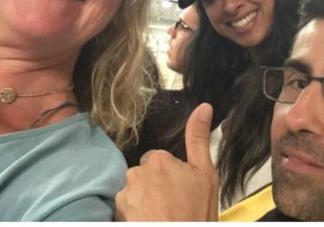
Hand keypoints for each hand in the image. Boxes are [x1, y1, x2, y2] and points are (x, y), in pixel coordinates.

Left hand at [115, 103, 218, 220]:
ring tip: (161, 214)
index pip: (158, 160)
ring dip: (143, 201)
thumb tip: (203, 107)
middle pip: (144, 175)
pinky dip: (135, 215)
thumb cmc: (196, 210)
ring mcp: (124, 196)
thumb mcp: (206, 174)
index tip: (180, 188)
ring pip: (134, 192)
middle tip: (172, 203)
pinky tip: (150, 220)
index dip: (170, 174)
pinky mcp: (117, 214)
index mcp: (157, 160)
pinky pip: (125, 209)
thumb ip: (199, 139)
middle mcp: (135, 174)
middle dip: (155, 186)